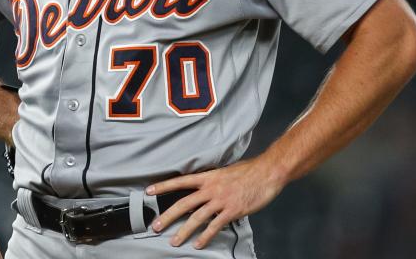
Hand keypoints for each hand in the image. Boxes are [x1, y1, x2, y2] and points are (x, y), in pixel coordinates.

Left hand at [145, 157, 285, 248]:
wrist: (267, 173)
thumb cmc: (248, 171)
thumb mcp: (224, 171)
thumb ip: (211, 180)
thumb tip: (202, 186)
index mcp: (207, 177)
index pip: (180, 181)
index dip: (163, 186)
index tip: (148, 191)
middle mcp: (210, 189)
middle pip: (183, 203)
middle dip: (167, 216)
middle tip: (155, 226)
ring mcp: (221, 201)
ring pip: (196, 218)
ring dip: (183, 231)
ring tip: (174, 240)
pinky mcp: (232, 211)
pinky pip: (215, 226)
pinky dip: (205, 236)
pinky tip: (198, 244)